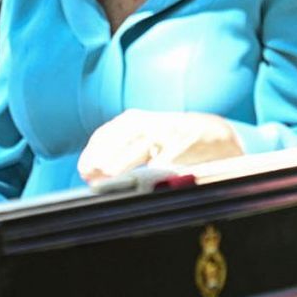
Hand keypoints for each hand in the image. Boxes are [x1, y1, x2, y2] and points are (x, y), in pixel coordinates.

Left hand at [77, 109, 243, 183]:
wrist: (212, 131)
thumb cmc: (169, 140)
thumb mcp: (142, 140)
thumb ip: (120, 154)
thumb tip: (91, 175)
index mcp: (132, 121)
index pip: (105, 135)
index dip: (92, 153)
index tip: (84, 172)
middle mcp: (147, 123)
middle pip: (120, 139)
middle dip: (105, 157)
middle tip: (93, 175)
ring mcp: (167, 131)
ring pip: (141, 146)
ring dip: (124, 161)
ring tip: (110, 175)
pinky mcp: (186, 140)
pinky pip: (170, 154)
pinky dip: (158, 164)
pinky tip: (148, 176)